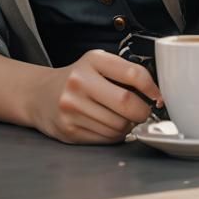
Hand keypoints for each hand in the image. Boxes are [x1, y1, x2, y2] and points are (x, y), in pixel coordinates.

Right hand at [28, 49, 160, 144]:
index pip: (133, 73)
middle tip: (143, 112)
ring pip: (119, 125)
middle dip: (143, 112)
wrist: (40, 94)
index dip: (152, 88)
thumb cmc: (77, 78)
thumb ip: (124, 72)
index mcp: (92, 60)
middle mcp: (80, 81)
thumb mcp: (97, 63)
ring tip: (120, 117)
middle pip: (127, 103)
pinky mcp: (69, 130)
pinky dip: (114, 136)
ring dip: (128, 125)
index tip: (158, 97)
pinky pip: (106, 139)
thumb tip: (156, 94)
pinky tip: (107, 125)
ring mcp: (72, 107)